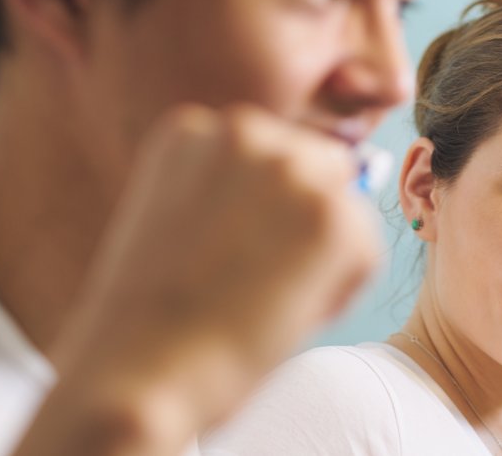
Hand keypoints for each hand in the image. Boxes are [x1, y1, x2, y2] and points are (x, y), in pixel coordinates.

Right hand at [18, 105, 381, 453]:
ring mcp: (291, 167)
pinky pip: (365, 252)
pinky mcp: (332, 214)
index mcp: (193, 129)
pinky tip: (283, 316)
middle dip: (303, 220)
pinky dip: (340, 291)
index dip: (262, 214)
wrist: (135, 371)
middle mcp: (243, 130)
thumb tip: (304, 203)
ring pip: (345, 208)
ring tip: (265, 299)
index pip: (268, 155)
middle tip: (257, 282)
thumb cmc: (148, 318)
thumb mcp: (176, 223)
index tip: (227, 258)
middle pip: (317, 166)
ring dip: (323, 254)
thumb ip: (229, 195)